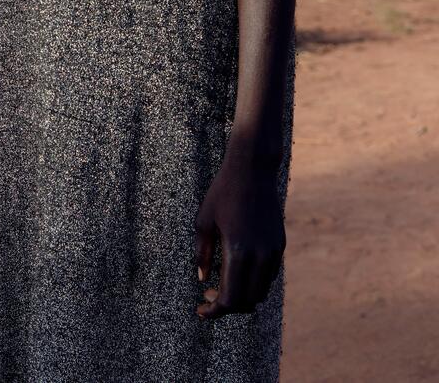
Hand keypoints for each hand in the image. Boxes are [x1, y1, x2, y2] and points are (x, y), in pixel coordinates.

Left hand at [194, 148, 284, 318]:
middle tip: (209, 298)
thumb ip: (202, 253)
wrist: (253, 169)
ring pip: (260, 292)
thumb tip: (203, 280)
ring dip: (242, 297)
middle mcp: (260, 255)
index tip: (201, 311)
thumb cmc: (223, 191)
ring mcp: (273, 251)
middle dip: (227, 307)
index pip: (230, 299)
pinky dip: (254, 283)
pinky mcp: (280, 245)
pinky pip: (268, 276)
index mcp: (238, 250)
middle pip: (247, 301)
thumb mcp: (204, 220)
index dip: (214, 311)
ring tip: (222, 286)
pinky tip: (238, 272)